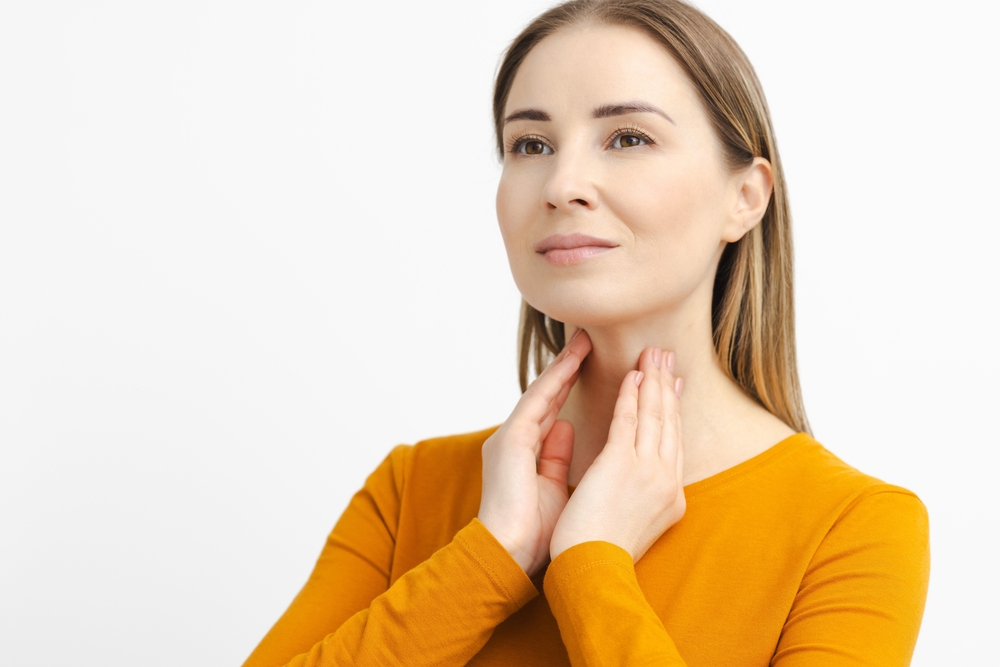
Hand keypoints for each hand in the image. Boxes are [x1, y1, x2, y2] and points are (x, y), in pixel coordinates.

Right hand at [477, 329, 591, 575]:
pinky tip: (572, 361)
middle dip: (571, 367)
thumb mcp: (554, 487)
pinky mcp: (510, 440)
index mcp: (526, 451)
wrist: (509, 555)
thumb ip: (557, 456)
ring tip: (584, 340)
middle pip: (549, 395)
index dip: (574, 387)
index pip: (555, 410)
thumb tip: (568, 427)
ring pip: (543, 392)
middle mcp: (516, 438)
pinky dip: (556, 380)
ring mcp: (510, 437)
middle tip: (591, 339)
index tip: (593, 367)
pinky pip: (537, 402)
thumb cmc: (535, 533)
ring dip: (564, 365)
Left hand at [549, 347, 684, 562]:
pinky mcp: (623, 464)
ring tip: (653, 354)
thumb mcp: (633, 521)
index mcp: (669, 496)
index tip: (674, 387)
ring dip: (653, 380)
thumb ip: (635, 494)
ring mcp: (648, 470)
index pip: (674, 443)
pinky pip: (629, 419)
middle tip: (668, 356)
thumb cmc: (602, 555)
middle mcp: (666, 480)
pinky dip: (632, 394)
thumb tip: (628, 478)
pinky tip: (633, 374)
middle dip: (668, 386)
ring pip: (653, 415)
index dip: (673, 411)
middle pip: (669, 423)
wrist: (593, 572)